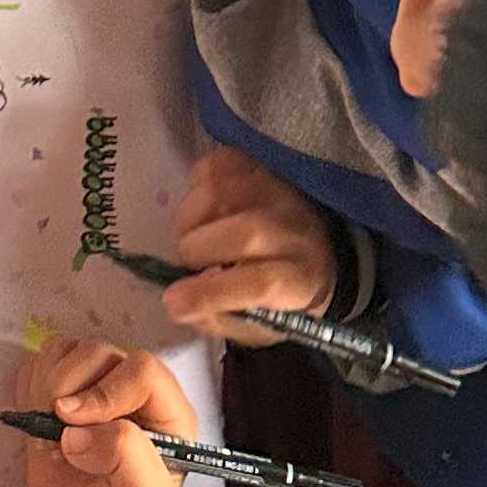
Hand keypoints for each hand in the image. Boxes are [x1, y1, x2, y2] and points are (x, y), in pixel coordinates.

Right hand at [15, 334, 189, 486]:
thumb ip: (126, 459)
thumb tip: (77, 431)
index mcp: (168, 412)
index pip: (142, 370)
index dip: (105, 393)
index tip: (72, 426)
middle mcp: (133, 390)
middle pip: (99, 353)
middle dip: (69, 392)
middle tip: (60, 441)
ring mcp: (95, 386)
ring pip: (68, 352)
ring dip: (46, 391)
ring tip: (52, 440)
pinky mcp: (60, 390)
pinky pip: (40, 363)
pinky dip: (30, 389)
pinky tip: (39, 426)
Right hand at [162, 145, 339, 344]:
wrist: (314, 245)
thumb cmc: (277, 291)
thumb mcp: (257, 323)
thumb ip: (218, 319)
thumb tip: (178, 304)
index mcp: (301, 279)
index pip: (262, 283)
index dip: (211, 293)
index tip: (173, 303)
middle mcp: (294, 229)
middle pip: (243, 233)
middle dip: (196, 252)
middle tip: (189, 266)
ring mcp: (276, 190)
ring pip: (219, 195)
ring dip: (189, 222)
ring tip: (194, 238)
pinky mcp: (256, 164)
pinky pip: (212, 168)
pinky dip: (193, 192)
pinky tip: (200, 213)